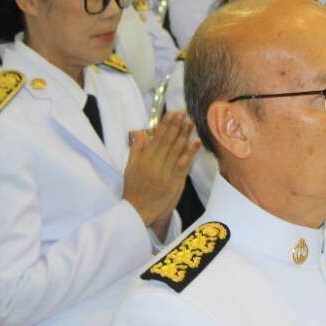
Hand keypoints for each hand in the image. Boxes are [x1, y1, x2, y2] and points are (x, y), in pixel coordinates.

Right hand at [122, 111, 198, 235]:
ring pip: (176, 151)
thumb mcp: (130, 168)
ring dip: (184, 136)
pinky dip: (190, 154)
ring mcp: (166, 173)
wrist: (138, 212)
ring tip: (190, 123)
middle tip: (184, 113)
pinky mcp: (175, 183)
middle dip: (176, 126)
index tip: (172, 113)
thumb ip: (136, 149)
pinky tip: (196, 143)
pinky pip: (183, 165)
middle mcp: (155, 164)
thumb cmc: (134, 189)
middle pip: (168, 142)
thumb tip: (141, 132)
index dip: (166, 125)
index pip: (157, 138)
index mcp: (144, 159)